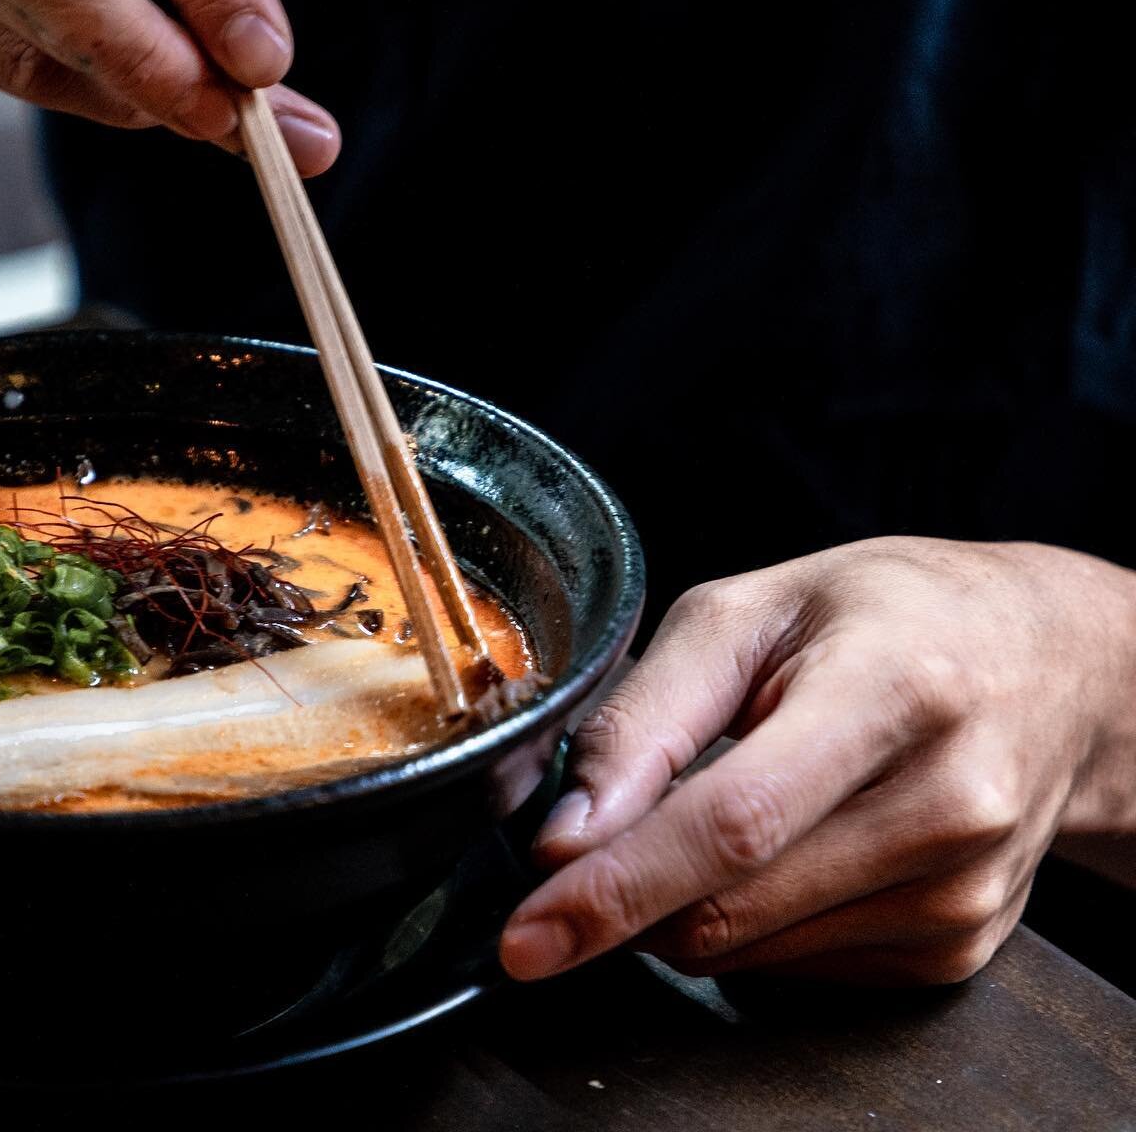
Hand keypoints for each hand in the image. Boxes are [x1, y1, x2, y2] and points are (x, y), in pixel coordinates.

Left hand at [501, 537, 1135, 985]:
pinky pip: (795, 969)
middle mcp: (947, 806)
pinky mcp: (959, 948)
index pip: (735, 822)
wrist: (1049, 667)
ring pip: (749, 952)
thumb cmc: (888, 615)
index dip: (616, 886)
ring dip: (683, 903)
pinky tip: (782, 841)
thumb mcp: (749, 609)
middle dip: (624, 897)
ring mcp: (963, 893)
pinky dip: (745, 920)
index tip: (528, 932)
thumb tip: (564, 829)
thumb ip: (649, 713)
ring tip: (721, 801)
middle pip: (733, 904)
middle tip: (591, 835)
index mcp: (892, 691)